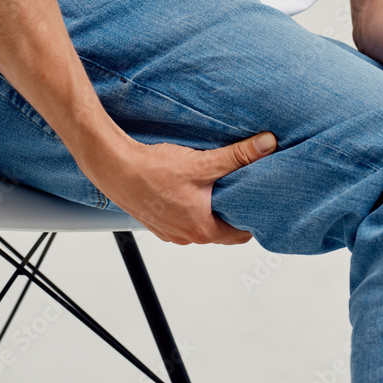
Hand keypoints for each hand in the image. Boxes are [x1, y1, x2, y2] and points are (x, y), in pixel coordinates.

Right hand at [83, 131, 278, 244]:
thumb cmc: (153, 170)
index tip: (257, 202)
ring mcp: (169, 232)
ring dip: (209, 210)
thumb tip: (268, 145)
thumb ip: (239, 156)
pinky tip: (189, 189)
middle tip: (241, 190)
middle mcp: (185, 237)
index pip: (241, 235)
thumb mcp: (202, 162)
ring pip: (200, 225)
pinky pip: (182, 221)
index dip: (252, 218)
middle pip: (221, 230)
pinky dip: (190, 209)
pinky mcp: (156, 223)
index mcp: (201, 229)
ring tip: (216, 187)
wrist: (113, 167)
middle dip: (232, 212)